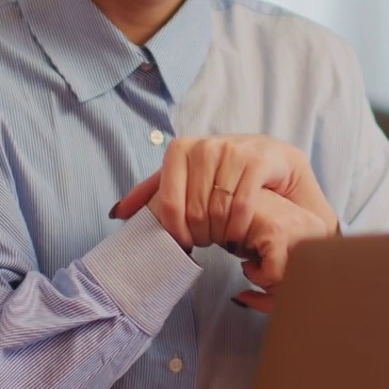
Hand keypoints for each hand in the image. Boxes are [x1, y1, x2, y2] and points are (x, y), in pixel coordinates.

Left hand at [111, 135, 337, 251]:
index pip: (167, 201)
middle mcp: (205, 146)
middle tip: (206, 242)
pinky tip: (238, 235)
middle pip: (193, 209)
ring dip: (220, 233)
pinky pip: (242, 204)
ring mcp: (233, 150)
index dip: (173, 230)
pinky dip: (238, 226)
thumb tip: (117, 213)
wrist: (271, 161)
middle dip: (199, 234)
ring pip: (217, 209)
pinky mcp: (259, 160)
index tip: (182, 243)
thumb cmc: (222, 174)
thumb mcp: (184, 179)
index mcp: (181, 149)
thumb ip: (152, 192)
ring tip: (222, 239)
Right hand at [230, 187, 331, 312]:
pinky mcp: (278, 232)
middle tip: (252, 295)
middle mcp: (314, 228)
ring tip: (249, 268)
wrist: (225, 197)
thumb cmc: (246, 222)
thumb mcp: (272, 248)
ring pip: (289, 280)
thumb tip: (276, 301)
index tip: (263, 300)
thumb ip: (281, 272)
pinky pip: (272, 273)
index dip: (285, 295)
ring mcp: (297, 228)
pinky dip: (257, 276)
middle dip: (274, 297)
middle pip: (306, 282)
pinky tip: (247, 263)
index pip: (315, 276)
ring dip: (264, 283)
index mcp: (318, 230)